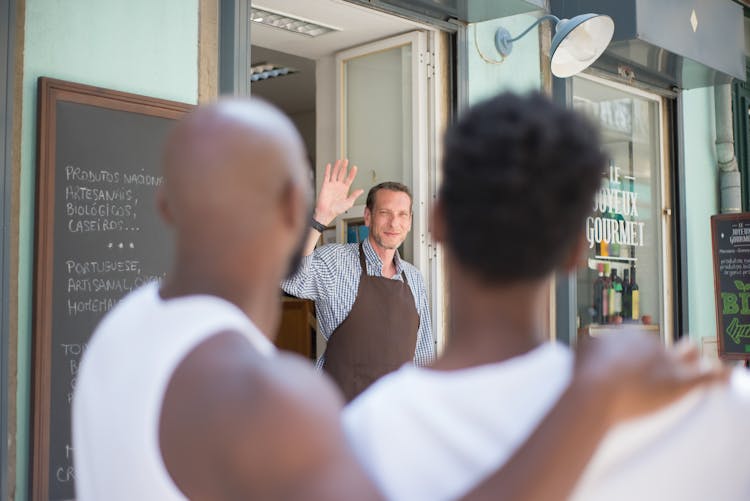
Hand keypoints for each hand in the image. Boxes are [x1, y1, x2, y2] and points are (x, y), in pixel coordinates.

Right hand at [313, 159, 364, 225]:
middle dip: (344, 167)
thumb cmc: (337, 210)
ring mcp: (332, 185)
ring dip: (337, 167)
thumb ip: (354, 195)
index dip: (352, 173)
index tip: (354, 167)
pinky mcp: (325, 185)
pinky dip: (328, 170)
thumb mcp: (349, 202)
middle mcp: (338, 186)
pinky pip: (327, 176)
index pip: (349, 179)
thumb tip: (361, 190)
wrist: (327, 212)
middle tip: (346, 160)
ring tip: (340, 160)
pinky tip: (329, 165)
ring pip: (335, 173)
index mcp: (344, 190)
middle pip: (342, 174)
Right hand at [573, 328, 728, 425]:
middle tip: (663, 373)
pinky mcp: (681, 383)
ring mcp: (667, 363)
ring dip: (695, 360)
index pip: (641, 344)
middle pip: (665, 348)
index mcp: (628, 336)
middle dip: (668, 358)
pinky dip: (718, 377)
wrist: (595, 391)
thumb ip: (588, 347)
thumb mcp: (580, 350)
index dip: (640, 358)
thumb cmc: (583, 374)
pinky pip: (709, 376)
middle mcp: (651, 344)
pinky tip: (727, 378)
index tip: (635, 371)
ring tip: (702, 368)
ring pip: (690, 354)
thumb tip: (584, 348)